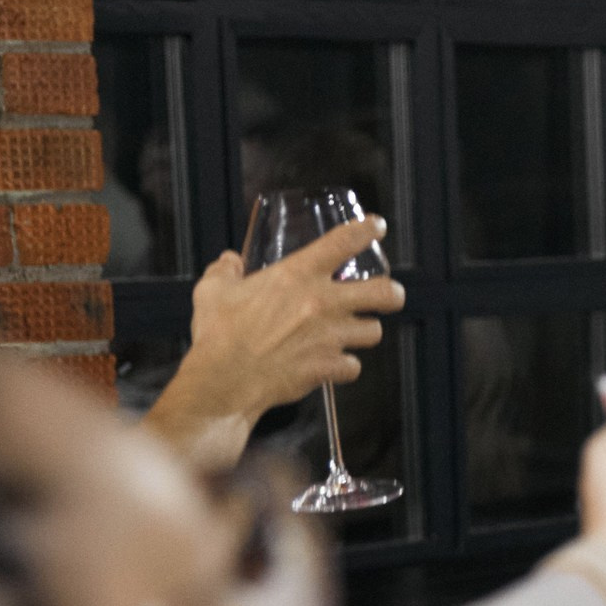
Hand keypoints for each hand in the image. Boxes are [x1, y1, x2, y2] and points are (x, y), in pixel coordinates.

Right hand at [142, 216, 406, 471]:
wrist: (224, 379)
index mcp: (296, 275)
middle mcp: (321, 302)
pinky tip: (334, 364)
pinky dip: (346, 366)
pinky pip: (353, 366)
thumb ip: (226, 270)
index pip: (342, 242)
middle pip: (384, 293)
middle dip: (392, 293)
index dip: (366, 231)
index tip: (376, 227)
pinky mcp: (329, 367)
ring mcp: (330, 336)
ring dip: (365, 330)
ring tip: (354, 330)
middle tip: (388, 295)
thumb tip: (230, 261)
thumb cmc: (218, 333)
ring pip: (373, 331)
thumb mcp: (213, 290)